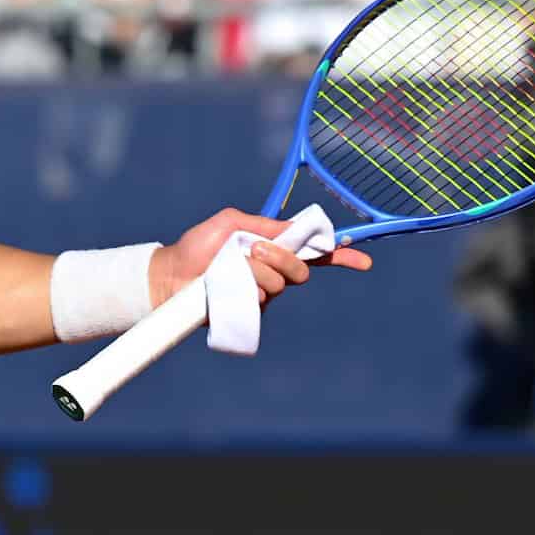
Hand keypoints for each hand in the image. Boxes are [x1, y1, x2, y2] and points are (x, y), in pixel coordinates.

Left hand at [148, 208, 370, 309]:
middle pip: (301, 270)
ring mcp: (263, 294)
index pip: (315, 253)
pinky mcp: (250, 312)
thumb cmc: (199, 246)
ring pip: (280, 283)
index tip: (363, 260)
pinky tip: (228, 285)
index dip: (340, 255)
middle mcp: (274, 272)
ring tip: (231, 267)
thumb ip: (263, 224)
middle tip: (253, 250)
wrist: (172, 274)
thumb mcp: (231, 222)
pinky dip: (246, 287)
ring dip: (257, 270)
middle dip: (281, 257)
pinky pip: (261, 299)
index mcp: (273, 248)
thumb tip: (292, 230)